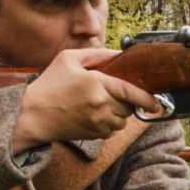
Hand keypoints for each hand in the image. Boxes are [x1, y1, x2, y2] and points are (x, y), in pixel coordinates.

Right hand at [11, 48, 162, 152]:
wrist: (32, 115)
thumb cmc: (49, 85)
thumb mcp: (69, 59)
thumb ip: (96, 54)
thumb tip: (118, 54)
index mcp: (96, 84)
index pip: (131, 92)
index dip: (148, 98)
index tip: (157, 101)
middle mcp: (100, 105)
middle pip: (129, 107)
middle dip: (126, 101)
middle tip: (110, 93)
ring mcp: (98, 122)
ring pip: (123, 120)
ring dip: (119, 113)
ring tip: (101, 104)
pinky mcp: (94, 135)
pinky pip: (112, 130)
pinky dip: (109, 123)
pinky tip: (94, 115)